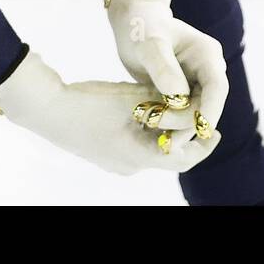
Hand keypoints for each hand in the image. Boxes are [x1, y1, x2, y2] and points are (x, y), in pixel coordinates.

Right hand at [0, 50, 221, 174]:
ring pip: (153, 151)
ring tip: (179, 114)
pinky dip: (150, 134)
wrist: (48, 110)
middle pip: (170, 158)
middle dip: (188, 140)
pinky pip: (137, 147)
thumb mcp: (133, 97)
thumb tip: (189, 101)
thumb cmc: (91, 103)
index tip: (215, 129)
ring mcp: (116, 162)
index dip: (203, 145)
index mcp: (139, 157)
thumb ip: (164, 101)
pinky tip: (152, 113)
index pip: (183, 158)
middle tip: (203, 123)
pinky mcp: (106, 153)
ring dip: (169, 135)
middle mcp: (130, 166)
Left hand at [102, 0, 229, 148]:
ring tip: (148, 121)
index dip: (210, 110)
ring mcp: (195, 82)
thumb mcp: (148, 43)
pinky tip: (148, 123)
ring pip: (193, 114)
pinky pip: (180, 113)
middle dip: (185, 120)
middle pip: (206, 105)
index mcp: (207, 54)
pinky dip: (167, 121)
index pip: (218, 88)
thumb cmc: (141, 25)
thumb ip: (163, 67)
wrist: (132, 21)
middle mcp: (206, 69)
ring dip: (174, 124)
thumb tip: (179, 98)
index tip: (197, 129)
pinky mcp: (181, 92)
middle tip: (153, 121)